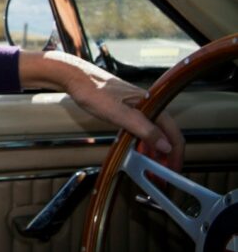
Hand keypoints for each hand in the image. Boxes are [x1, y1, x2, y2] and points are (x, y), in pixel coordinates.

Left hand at [19, 50, 184, 171]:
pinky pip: (141, 130)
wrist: (75, 77)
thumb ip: (143, 129)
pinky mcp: (127, 110)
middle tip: (162, 174)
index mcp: (152, 105)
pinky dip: (143, 143)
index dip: (175, 154)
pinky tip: (138, 152)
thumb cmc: (94, 91)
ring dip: (155, 151)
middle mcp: (149, 106)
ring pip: (154, 133)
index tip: (173, 170)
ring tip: (152, 168)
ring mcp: (138, 108)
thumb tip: (166, 145)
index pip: (174, 133)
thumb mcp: (119, 114)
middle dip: (167, 156)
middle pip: (166, 135)